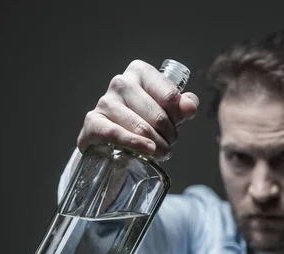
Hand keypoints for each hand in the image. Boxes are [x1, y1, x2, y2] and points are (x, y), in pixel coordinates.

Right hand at [77, 59, 198, 160]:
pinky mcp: (93, 121)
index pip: (171, 97)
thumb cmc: (144, 118)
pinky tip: (147, 150)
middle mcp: (121, 82)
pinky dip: (135, 144)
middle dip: (169, 136)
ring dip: (157, 146)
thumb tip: (190, 107)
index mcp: (141, 72)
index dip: (178, 118)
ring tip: (160, 151)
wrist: (111, 138)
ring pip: (142, 128)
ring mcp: (105, 101)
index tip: (176, 125)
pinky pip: (116, 134)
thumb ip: (184, 105)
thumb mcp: (169, 110)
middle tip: (168, 144)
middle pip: (158, 116)